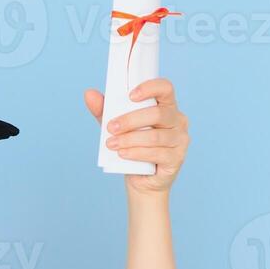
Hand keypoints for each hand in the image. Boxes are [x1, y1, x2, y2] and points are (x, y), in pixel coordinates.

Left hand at [83, 77, 189, 195]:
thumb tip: (89, 94)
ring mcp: (180, 140)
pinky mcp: (176, 158)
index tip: (130, 96)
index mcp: (166, 106)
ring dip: (130, 139)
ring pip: (155, 136)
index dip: (150, 88)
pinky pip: (157, 153)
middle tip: (111, 128)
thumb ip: (104, 110)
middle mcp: (178, 120)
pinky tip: (123, 154)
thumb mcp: (116, 127)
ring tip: (111, 144)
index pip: (165, 88)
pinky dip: (136, 153)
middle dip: (131, 120)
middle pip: (158, 114)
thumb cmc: (132, 148)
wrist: (141, 181)